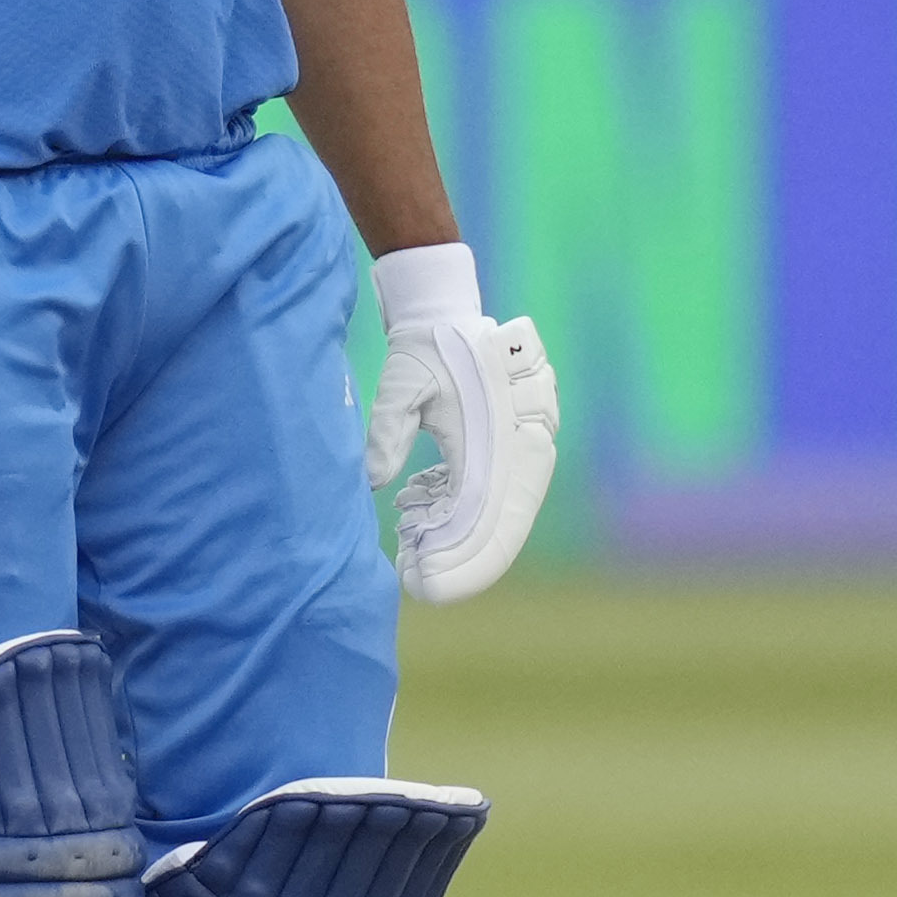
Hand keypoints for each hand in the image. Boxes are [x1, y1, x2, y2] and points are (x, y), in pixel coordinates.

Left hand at [365, 242, 559, 605]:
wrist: (448, 313)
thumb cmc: (426, 349)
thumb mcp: (402, 389)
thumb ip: (386, 435)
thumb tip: (371, 485)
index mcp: (501, 438)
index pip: (482, 517)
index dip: (455, 558)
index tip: (421, 581)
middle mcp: (524, 449)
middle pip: (500, 527)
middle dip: (460, 562)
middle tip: (418, 583)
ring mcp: (525, 447)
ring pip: (499, 513)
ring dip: (459, 535)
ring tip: (410, 543)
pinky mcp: (514, 444)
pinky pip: (495, 490)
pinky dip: (458, 505)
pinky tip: (417, 506)